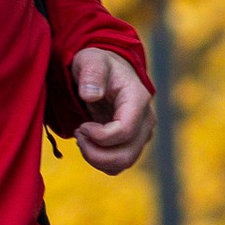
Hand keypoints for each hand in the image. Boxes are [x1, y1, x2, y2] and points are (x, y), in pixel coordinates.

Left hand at [69, 48, 154, 174]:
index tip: (81, 125)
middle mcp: (146, 119)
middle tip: (78, 133)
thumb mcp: (91, 60)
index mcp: (138, 99)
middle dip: (95, 152)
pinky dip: (100, 161)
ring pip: (123, 163)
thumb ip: (91, 74)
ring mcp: (142, 134)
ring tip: (81, 138)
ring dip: (96, 158)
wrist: (107, 71)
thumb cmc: (98, 64)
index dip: (99, 136)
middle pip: (126, 154)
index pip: (125, 131)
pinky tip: (88, 143)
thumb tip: (90, 96)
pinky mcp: (133, 143)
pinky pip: (119, 165)